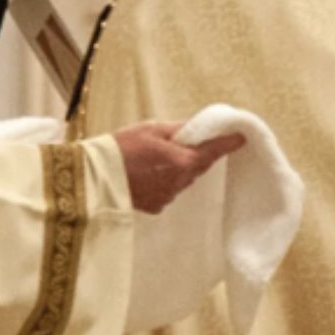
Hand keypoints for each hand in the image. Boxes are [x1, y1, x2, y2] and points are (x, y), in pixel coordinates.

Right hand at [111, 121, 245, 214]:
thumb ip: (179, 130)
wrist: (92, 177)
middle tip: (185, 143)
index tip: (242, 138)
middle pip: (198, 166)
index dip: (228, 144)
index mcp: (182, 161)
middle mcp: (180, 182)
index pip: (213, 151)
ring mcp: (169, 196)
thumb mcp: (151, 129)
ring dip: (177, 169)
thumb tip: (198, 128)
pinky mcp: (157, 206)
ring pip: (182, 179)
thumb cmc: (120, 147)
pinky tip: (145, 175)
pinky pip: (168, 191)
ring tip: (154, 159)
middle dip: (196, 155)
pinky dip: (163, 182)